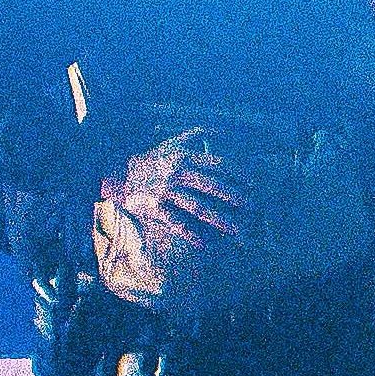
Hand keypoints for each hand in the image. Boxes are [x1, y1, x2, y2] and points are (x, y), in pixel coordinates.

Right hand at [111, 130, 256, 243]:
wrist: (121, 174)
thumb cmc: (155, 159)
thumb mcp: (173, 143)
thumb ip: (197, 134)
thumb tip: (224, 130)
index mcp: (183, 157)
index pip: (218, 165)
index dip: (238, 174)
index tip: (253, 184)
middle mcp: (176, 173)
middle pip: (212, 187)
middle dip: (235, 198)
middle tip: (252, 207)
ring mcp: (165, 191)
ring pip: (199, 208)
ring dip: (221, 221)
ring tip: (238, 231)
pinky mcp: (155, 207)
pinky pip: (177, 223)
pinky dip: (192, 235)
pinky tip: (207, 244)